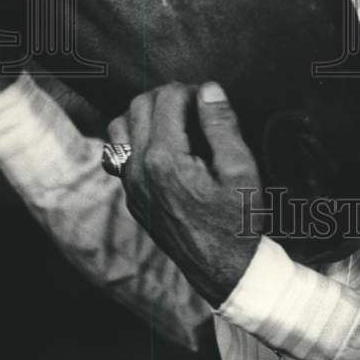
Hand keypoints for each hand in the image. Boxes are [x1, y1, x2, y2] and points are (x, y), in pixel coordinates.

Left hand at [108, 81, 263, 306]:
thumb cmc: (237, 220)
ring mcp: (130, 185)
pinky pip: (118, 153)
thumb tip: (209, 90)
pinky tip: (160, 145)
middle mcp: (139, 169)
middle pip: (139, 105)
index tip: (210, 101)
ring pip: (120, 126)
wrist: (223, 269)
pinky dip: (133, 138)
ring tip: (175, 121)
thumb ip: (222, 125)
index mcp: (166, 160)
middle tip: (196, 105)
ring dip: (145, 114)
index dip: (192, 91)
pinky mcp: (131, 197)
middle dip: (167, 96)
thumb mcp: (241, 169)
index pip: (168, 99)